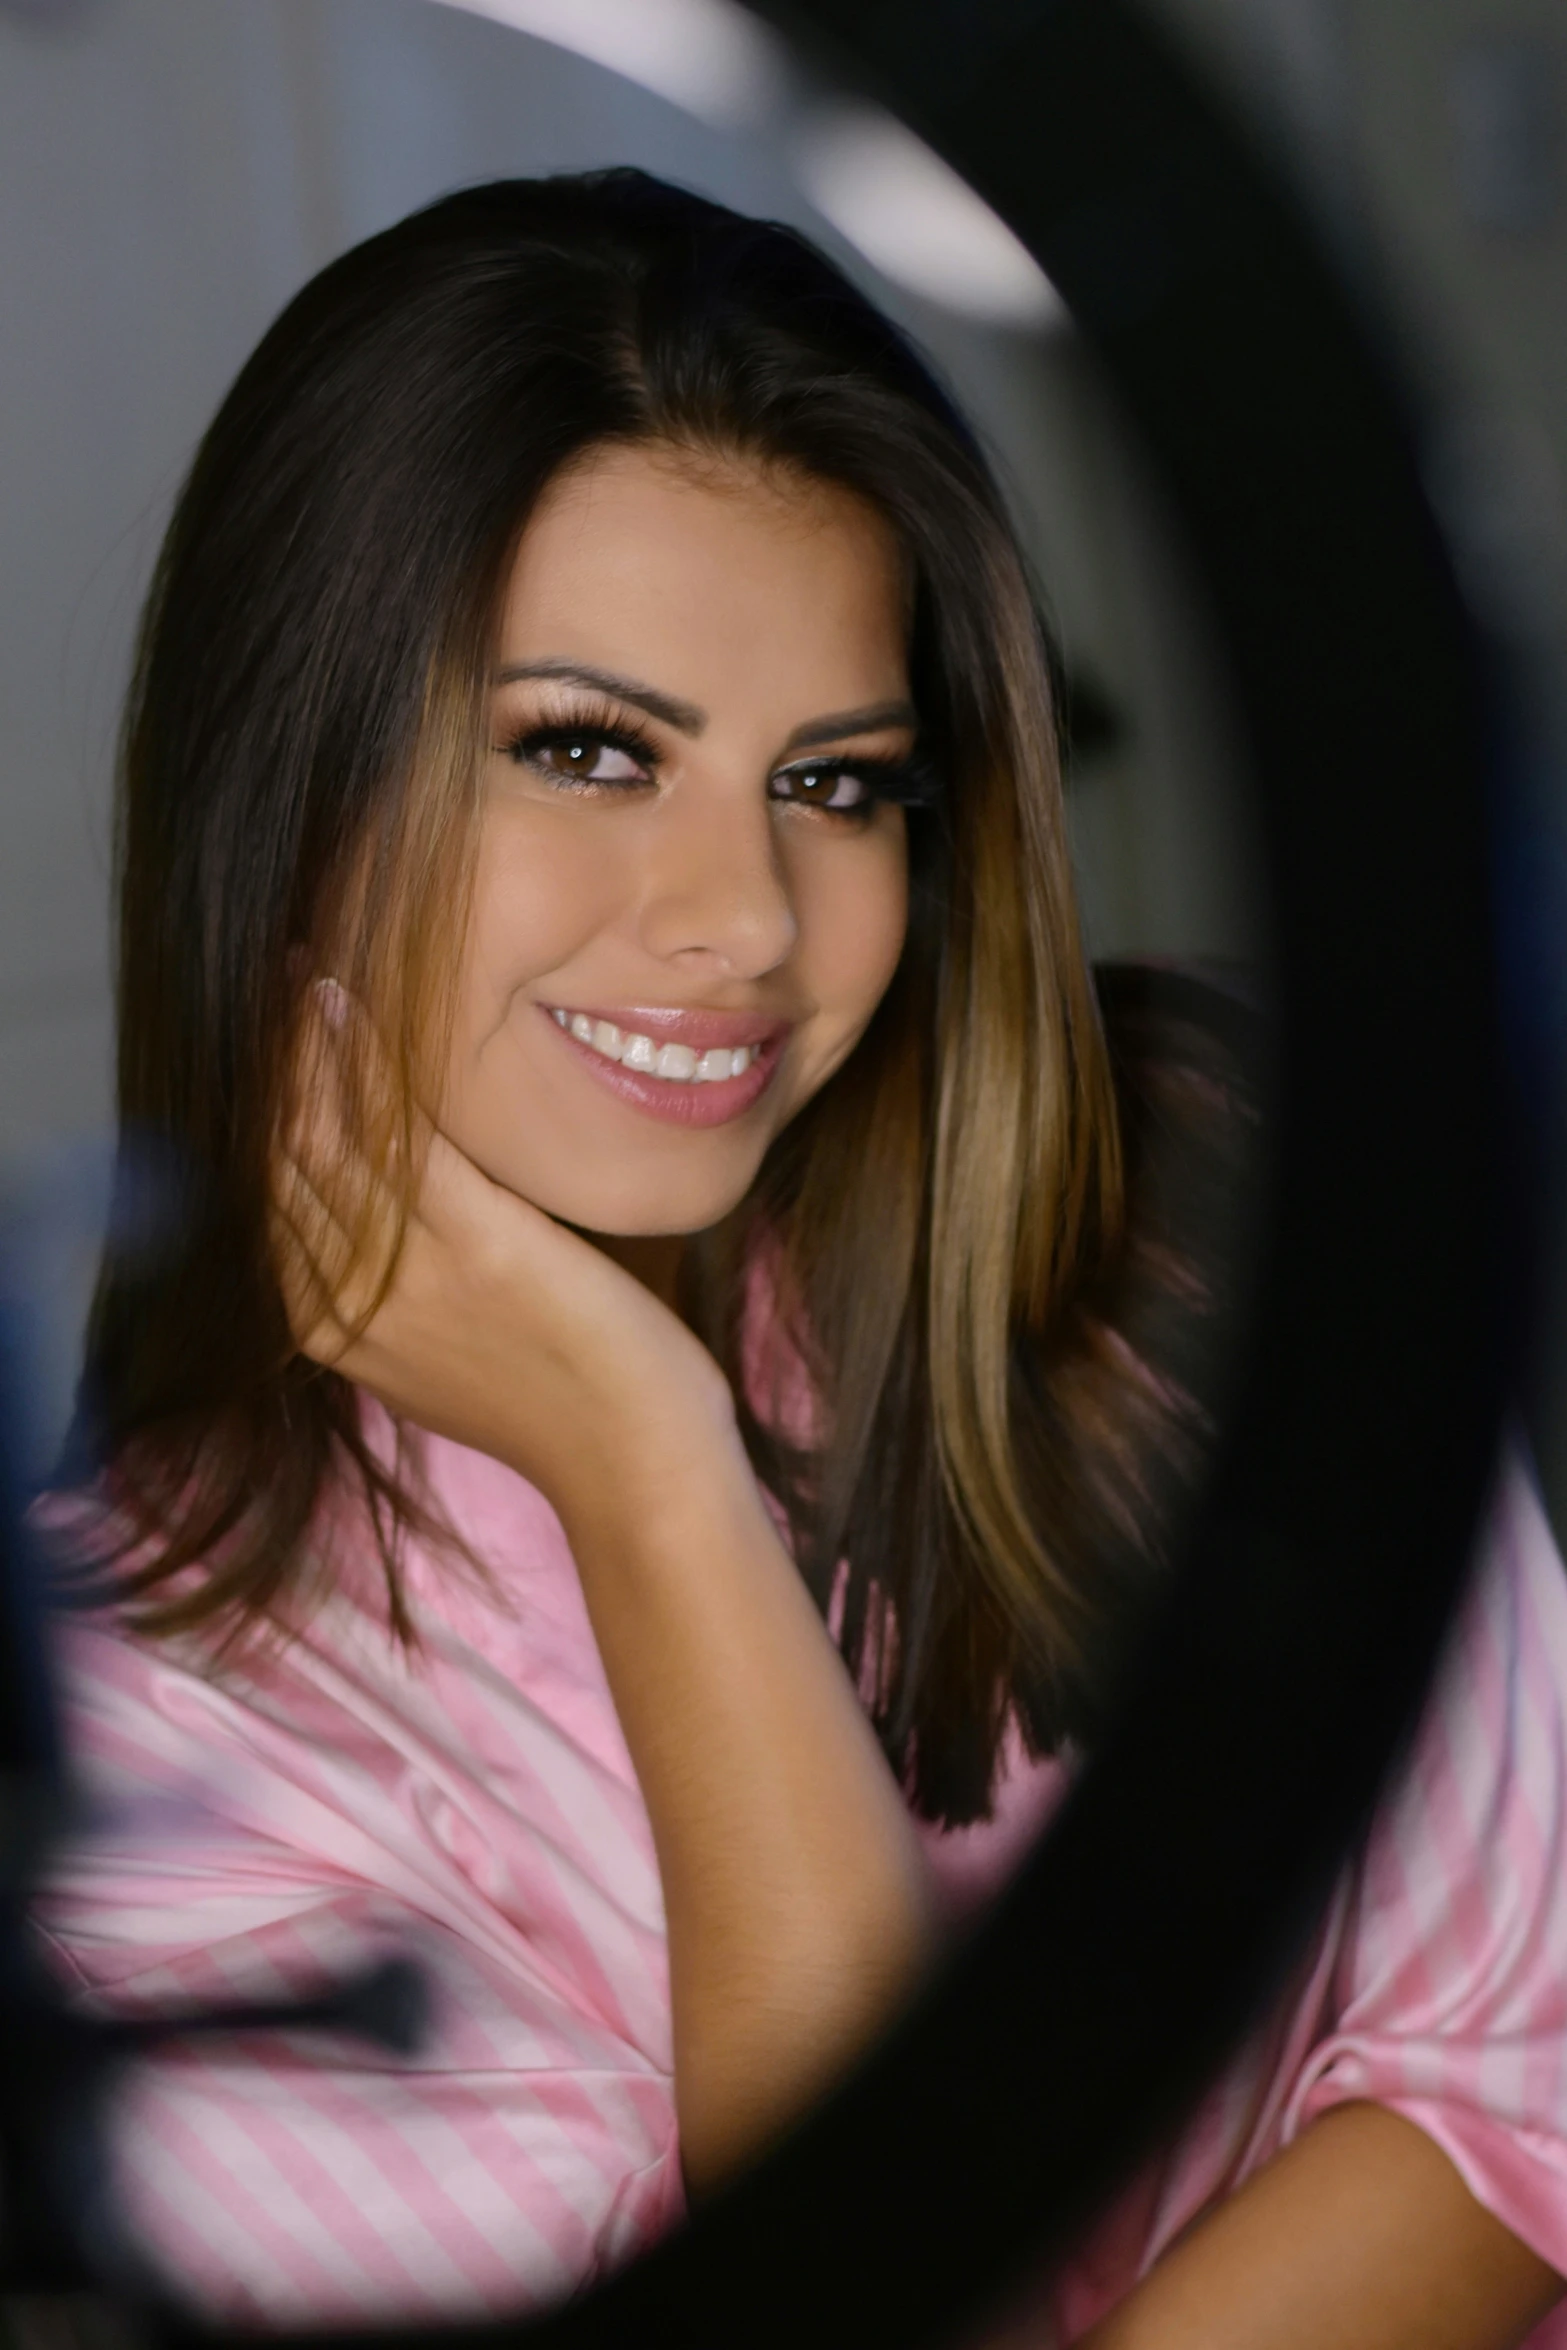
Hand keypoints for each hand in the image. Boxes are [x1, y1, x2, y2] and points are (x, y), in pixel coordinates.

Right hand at [272, 986, 742, 1538]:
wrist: (636, 1461)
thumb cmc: (560, 1398)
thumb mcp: (446, 1346)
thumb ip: (398, 1285)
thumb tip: (388, 1218)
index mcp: (329, 1327)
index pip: (262, 1200)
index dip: (254, 1112)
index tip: (262, 1040)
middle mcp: (344, 1303)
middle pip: (273, 1160)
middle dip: (266, 1065)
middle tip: (268, 978)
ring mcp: (406, 1275)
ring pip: (317, 1137)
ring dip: (299, 1045)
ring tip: (294, 966)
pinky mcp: (476, 1246)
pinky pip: (397, 1136)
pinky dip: (359, 1062)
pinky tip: (335, 1000)